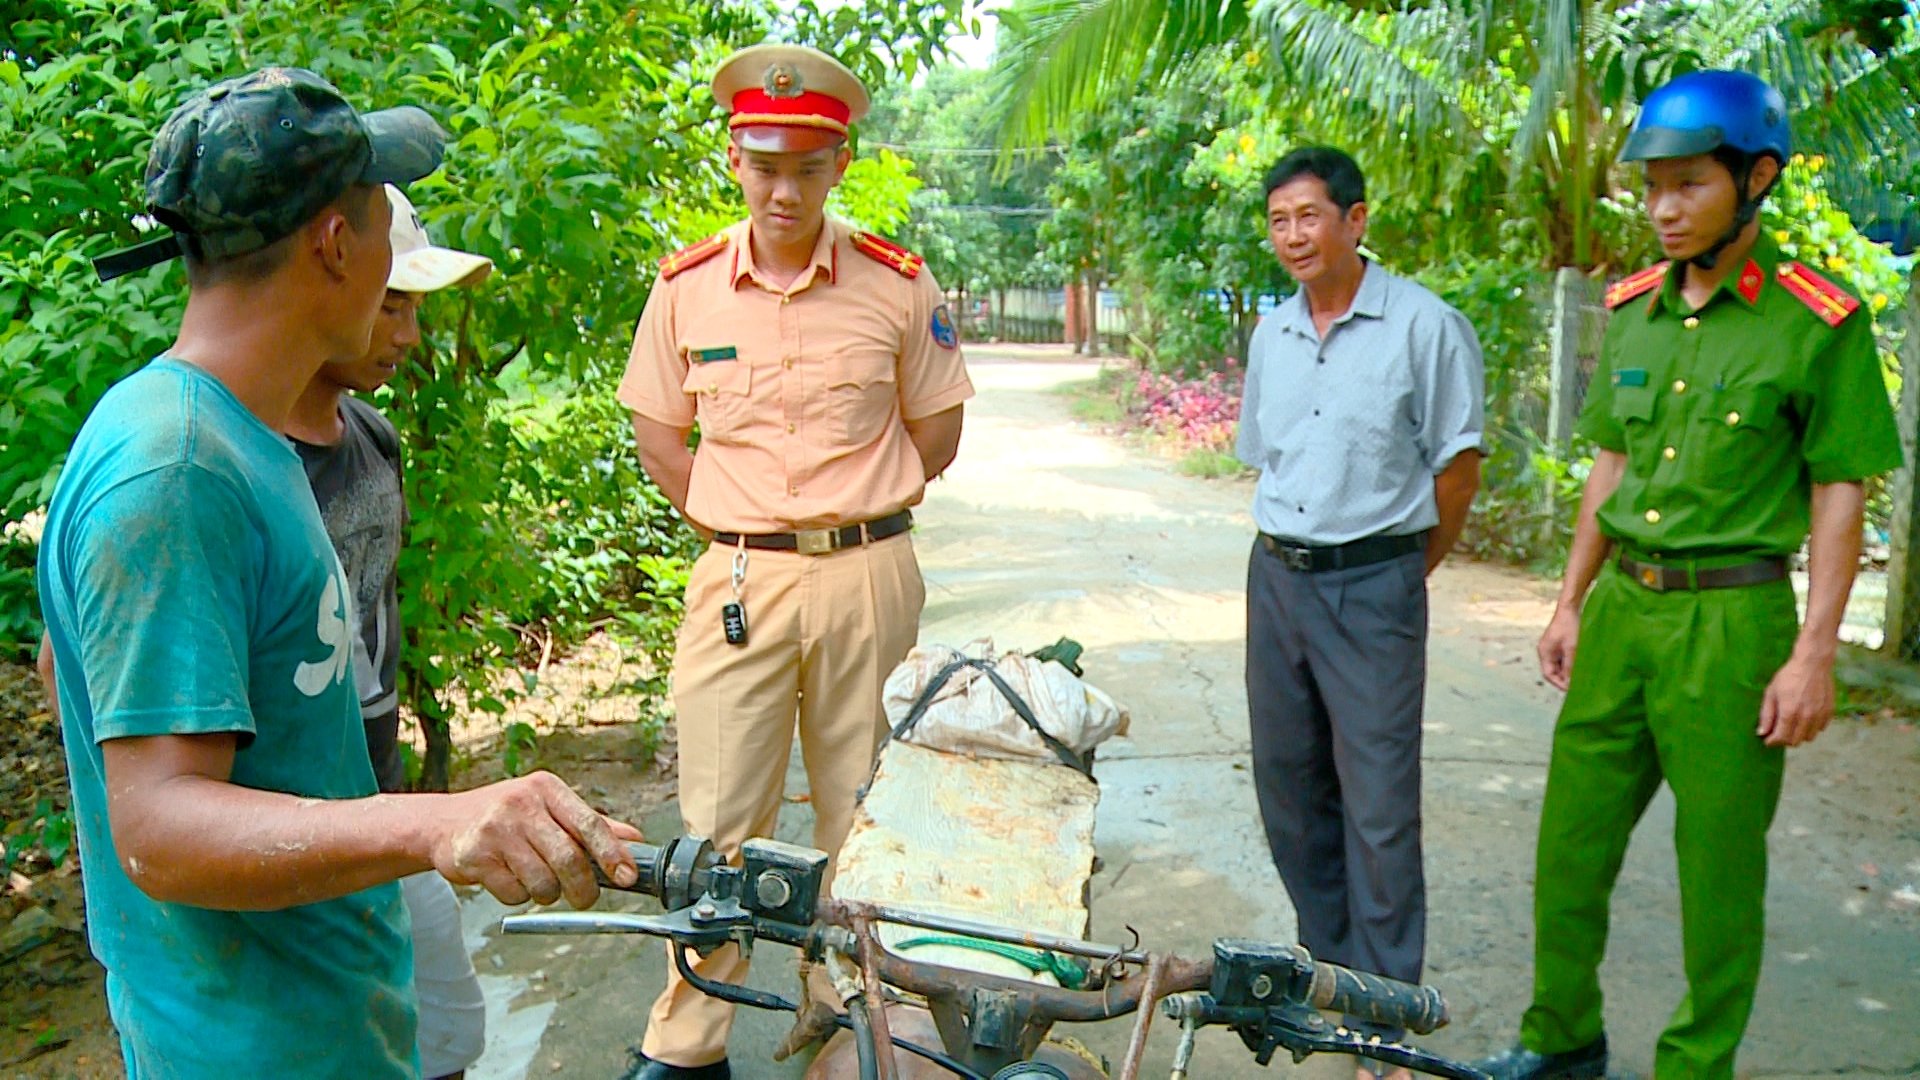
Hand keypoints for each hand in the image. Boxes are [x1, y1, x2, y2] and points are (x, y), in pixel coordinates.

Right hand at [429, 771, 640, 907]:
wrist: (443, 823)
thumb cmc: (506, 815)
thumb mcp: (548, 808)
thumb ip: (592, 825)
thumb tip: (634, 840)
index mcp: (547, 789)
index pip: (589, 823)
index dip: (612, 853)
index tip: (626, 877)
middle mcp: (522, 805)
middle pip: (568, 858)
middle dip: (583, 888)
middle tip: (585, 897)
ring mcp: (496, 830)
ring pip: (542, 882)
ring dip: (547, 893)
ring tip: (537, 879)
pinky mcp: (475, 857)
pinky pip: (514, 893)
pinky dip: (520, 895)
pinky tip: (509, 878)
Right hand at [1537, 604, 1580, 690]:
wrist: (1570, 607)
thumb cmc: (1570, 626)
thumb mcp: (1572, 648)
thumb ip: (1570, 666)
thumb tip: (1570, 682)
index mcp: (1544, 653)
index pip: (1548, 675)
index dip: (1559, 683)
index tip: (1572, 690)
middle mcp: (1546, 652)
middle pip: (1553, 671)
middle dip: (1565, 679)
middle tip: (1579, 685)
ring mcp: (1552, 648)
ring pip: (1560, 666)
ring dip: (1569, 671)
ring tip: (1582, 676)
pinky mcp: (1559, 644)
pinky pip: (1563, 659)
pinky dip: (1571, 664)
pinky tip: (1581, 665)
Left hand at [1758, 653, 1835, 747]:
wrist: (1813, 664)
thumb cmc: (1788, 676)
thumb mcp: (1771, 693)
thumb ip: (1766, 715)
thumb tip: (1762, 733)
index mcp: (1789, 712)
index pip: (1781, 738)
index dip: (1772, 741)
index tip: (1767, 740)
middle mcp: (1806, 717)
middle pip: (1795, 741)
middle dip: (1784, 740)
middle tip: (1778, 732)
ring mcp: (1820, 715)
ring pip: (1809, 737)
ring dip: (1799, 735)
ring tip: (1792, 725)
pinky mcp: (1830, 712)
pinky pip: (1820, 729)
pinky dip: (1812, 728)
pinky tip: (1805, 718)